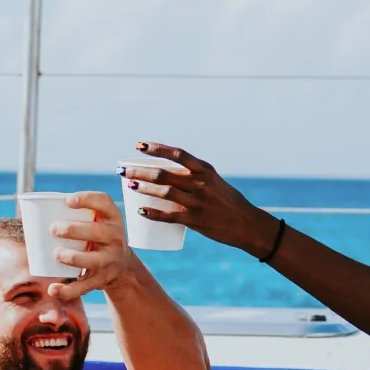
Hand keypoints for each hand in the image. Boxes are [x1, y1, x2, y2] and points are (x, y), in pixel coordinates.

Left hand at [44, 190, 134, 300]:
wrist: (121, 266)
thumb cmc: (97, 237)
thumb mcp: (97, 221)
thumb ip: (75, 214)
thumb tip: (30, 210)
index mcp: (112, 218)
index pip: (104, 202)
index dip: (87, 199)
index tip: (67, 200)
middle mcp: (115, 237)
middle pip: (97, 232)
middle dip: (74, 230)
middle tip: (53, 229)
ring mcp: (109, 260)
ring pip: (93, 260)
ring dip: (73, 257)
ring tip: (56, 254)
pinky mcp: (101, 279)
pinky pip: (84, 286)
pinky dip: (67, 290)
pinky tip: (52, 289)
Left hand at [128, 144, 281, 257]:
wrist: (247, 224)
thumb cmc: (228, 202)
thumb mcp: (214, 182)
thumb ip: (193, 178)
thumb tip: (166, 176)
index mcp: (205, 170)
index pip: (177, 154)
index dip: (156, 149)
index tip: (138, 146)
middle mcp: (200, 183)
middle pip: (163, 174)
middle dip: (138, 171)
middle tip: (122, 170)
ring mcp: (197, 202)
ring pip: (163, 192)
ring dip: (142, 189)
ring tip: (128, 186)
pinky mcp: (195, 220)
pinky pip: (169, 216)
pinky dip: (153, 214)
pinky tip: (140, 211)